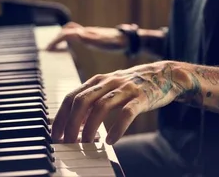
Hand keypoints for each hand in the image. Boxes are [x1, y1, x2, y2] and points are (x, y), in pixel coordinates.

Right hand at [45, 21, 128, 51]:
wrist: (128, 40)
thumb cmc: (117, 43)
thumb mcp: (104, 42)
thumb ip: (90, 39)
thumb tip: (77, 34)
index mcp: (85, 33)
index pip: (66, 34)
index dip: (56, 40)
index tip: (48, 49)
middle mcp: (85, 31)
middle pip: (66, 30)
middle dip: (56, 38)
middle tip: (49, 48)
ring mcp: (89, 33)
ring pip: (70, 31)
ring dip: (61, 37)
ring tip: (55, 47)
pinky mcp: (92, 36)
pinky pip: (76, 34)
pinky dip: (68, 38)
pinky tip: (70, 46)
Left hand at [50, 61, 185, 144]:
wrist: (164, 74)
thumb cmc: (132, 86)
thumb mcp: (108, 89)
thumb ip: (92, 102)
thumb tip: (74, 123)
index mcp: (97, 80)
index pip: (71, 97)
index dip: (60, 117)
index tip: (54, 135)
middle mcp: (108, 82)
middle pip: (82, 102)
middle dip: (71, 124)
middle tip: (67, 143)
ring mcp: (125, 88)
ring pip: (101, 107)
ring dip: (90, 128)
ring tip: (86, 145)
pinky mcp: (142, 97)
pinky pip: (127, 113)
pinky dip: (117, 128)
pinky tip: (112, 141)